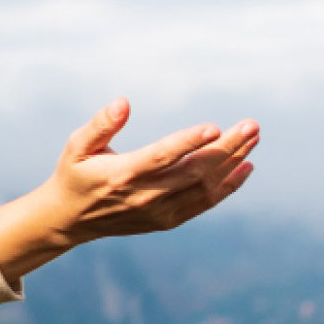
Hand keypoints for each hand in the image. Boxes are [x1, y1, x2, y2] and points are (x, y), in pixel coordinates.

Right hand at [0, 98, 257, 280]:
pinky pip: (203, 204)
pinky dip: (227, 188)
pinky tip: (245, 167)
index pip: (162, 157)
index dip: (189, 143)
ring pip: (204, 187)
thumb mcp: (77, 146)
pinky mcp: (166, 221)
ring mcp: (157, 211)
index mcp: (121, 174)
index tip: (215, 127)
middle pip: (193, 171)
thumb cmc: (75, 173)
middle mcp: (143, 196)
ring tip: (253, 138)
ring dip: (232, 163)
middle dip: (227, 148)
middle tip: (252, 125)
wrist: (69, 219)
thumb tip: (123, 102)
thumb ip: (100, 124)